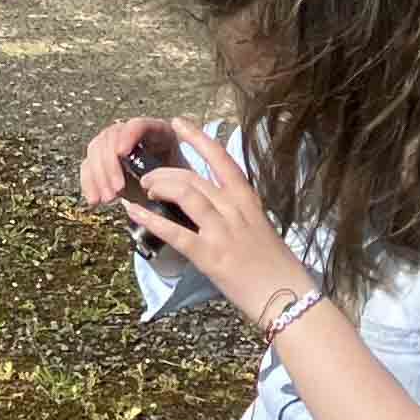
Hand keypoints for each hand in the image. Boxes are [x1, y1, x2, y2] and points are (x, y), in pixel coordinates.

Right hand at [77, 114, 176, 210]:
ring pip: (96, 149)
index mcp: (159, 131)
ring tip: (108, 199)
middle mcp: (133, 133)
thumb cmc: (184, 184)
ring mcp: (115, 144)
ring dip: (98, 176)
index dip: (128, 136)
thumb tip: (159, 181)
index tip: (121, 153)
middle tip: (116, 190)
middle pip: (111, 137)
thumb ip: (176, 176)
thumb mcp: (186, 178)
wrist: (176, 193)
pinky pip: (88, 166)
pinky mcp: (103, 160)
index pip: (138, 125)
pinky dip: (88, 183)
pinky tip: (94, 200)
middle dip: (110, 164)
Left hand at [121, 124, 316, 317]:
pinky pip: (173, 231)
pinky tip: (133, 212)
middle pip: (192, 177)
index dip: (197, 138)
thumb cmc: (274, 265)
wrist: (286, 295)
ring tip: (144, 189)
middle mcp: (234, 209)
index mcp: (247, 200)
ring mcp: (221, 231)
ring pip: (184, 194)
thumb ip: (235, 211)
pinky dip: (150, 219)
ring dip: (158, 187)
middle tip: (149, 177)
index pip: (221, 159)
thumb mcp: (258, 226)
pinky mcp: (209, 255)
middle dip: (164, 172)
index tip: (178, 123)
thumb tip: (210, 202)